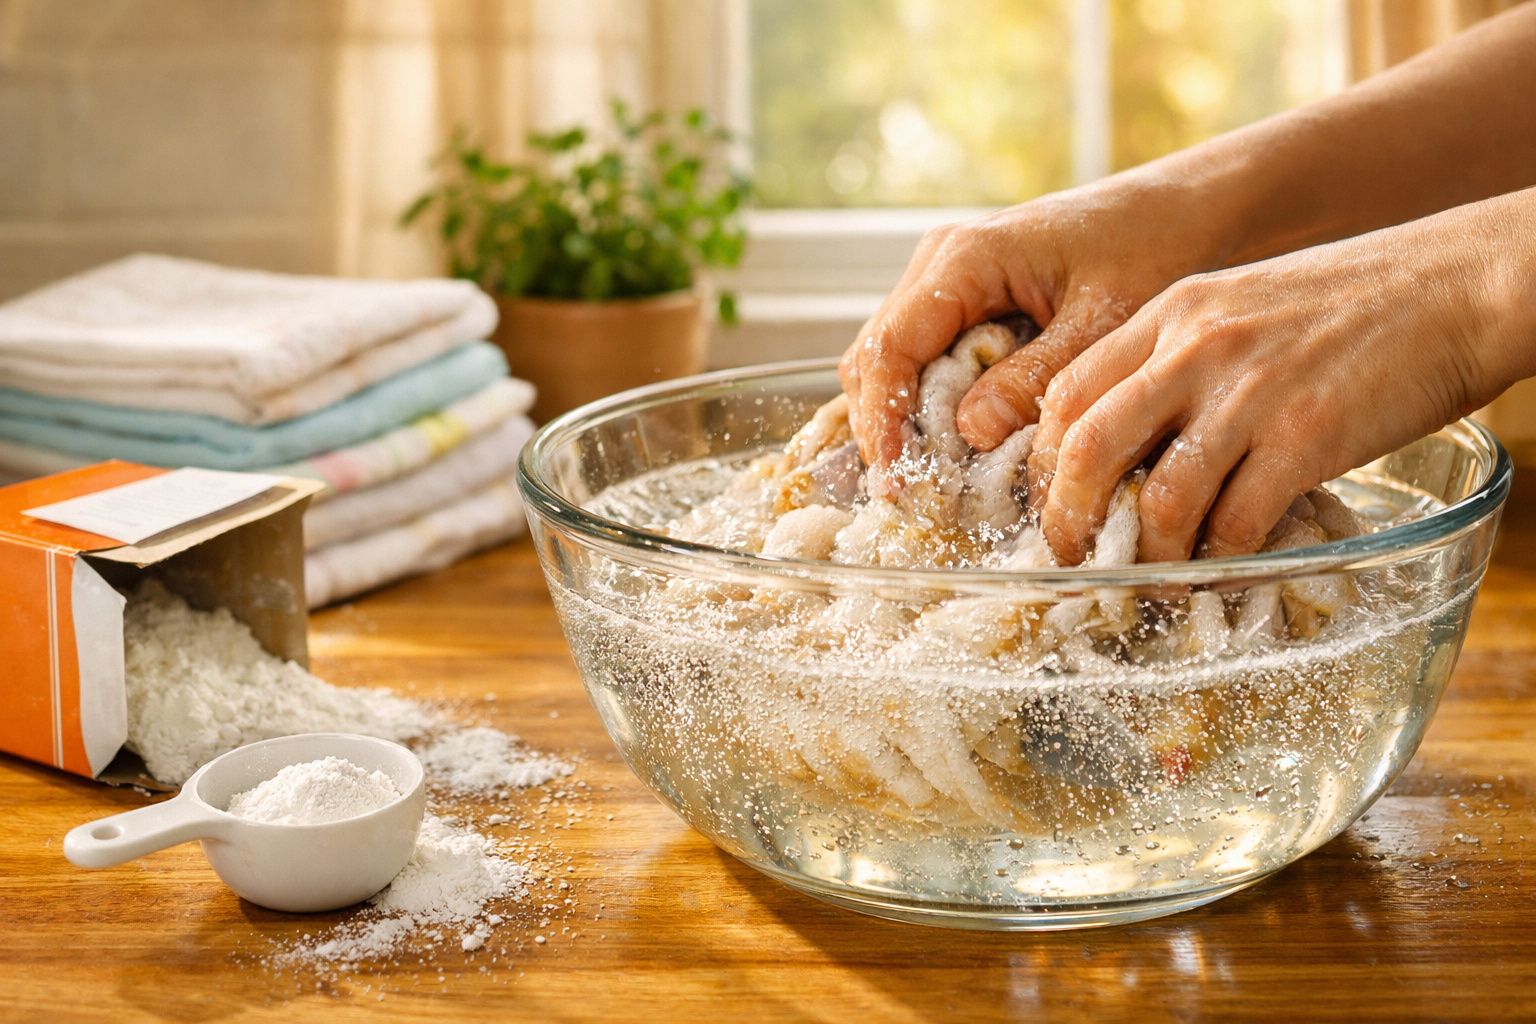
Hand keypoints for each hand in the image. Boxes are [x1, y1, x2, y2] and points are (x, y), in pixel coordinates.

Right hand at [838, 176, 1234, 471]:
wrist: (1184, 209)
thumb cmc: (1152, 249)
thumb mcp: (1102, 323)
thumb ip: (1035, 378)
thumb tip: (970, 432)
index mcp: (967, 258)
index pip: (890, 347)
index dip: (882, 420)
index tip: (897, 481)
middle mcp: (941, 262)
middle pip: (874, 356)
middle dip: (883, 426)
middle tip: (911, 493)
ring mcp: (947, 278)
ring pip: (890, 359)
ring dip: (902, 417)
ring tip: (932, 477)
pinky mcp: (965, 298)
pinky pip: (922, 355)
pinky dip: (927, 402)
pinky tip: (956, 444)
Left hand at [1030, 191, 1532, 564]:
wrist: (1462, 281)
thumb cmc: (1354, 302)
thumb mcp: (1241, 305)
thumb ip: (1180, 361)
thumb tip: (1133, 446)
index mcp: (1172, 313)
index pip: (1066, 392)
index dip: (1041, 461)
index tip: (1049, 503)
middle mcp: (1197, 348)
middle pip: (1086, 447)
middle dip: (1065, 519)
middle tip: (1073, 558)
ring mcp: (1251, 393)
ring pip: (1159, 499)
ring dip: (1151, 557)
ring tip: (1158, 581)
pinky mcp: (1308, 437)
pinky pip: (1236, 521)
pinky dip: (1221, 560)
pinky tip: (1225, 569)